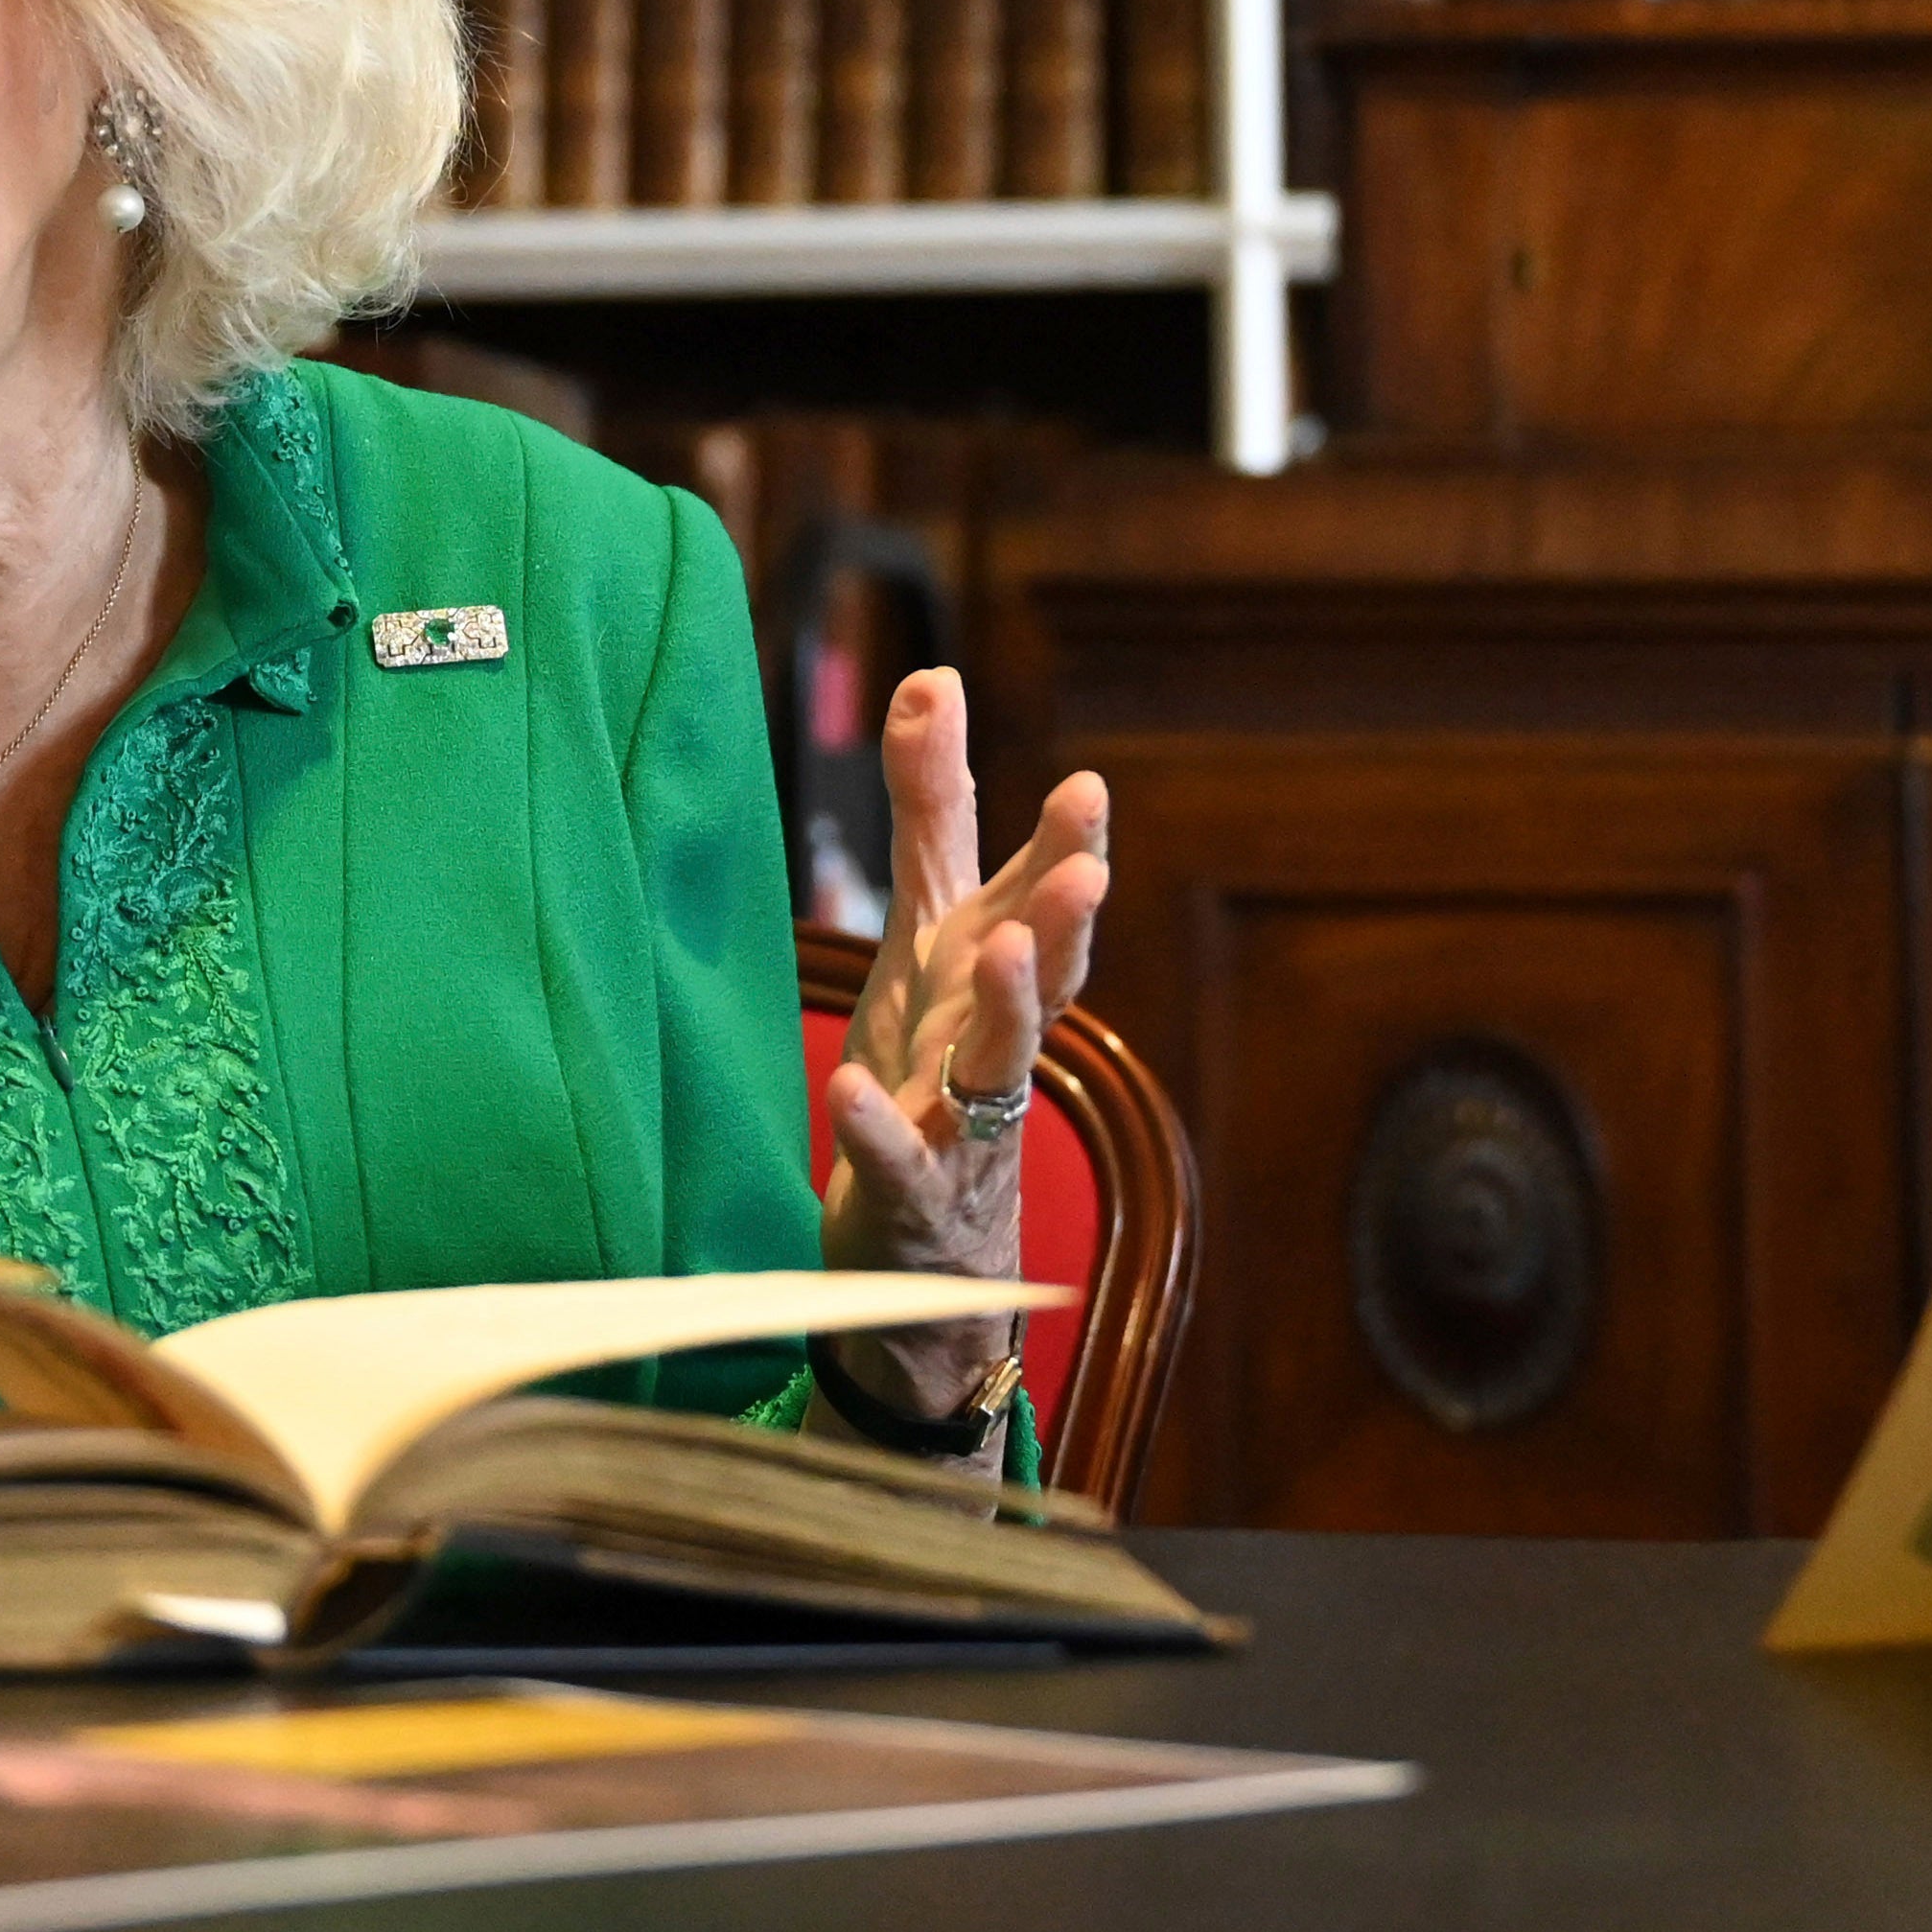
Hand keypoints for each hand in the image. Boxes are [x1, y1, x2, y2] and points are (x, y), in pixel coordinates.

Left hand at [816, 668, 1108, 1423]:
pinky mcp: (912, 1200)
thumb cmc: (932, 1068)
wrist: (927, 1257)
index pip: (1032, 897)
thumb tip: (934, 674)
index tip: (1085, 786)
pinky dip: (877, 1131)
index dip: (1060, 845)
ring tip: (999, 951)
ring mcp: (964, 1127)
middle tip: (1085, 868)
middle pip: (1041, 976)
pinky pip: (898, 1165)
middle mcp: (992, 1042)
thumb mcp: (924, 932)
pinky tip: (846, 1092)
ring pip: (999, 1067)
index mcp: (991, 971)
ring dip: (1005, 1009)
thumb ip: (932, 809)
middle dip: (1063, 922)